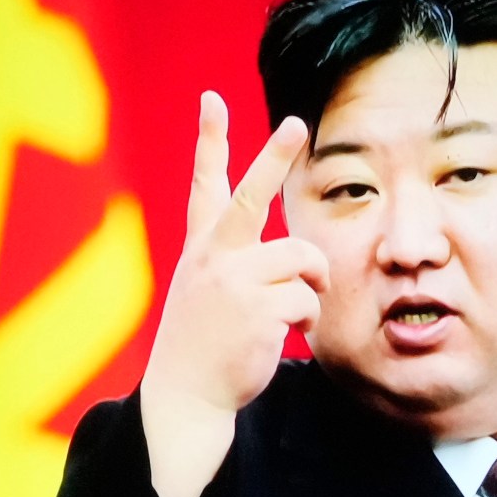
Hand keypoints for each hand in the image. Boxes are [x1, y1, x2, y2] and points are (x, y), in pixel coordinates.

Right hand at [140, 92, 328, 496]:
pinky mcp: (258, 309)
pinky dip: (306, 320)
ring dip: (311, 285)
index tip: (211, 99)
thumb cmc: (203, 346)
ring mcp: (235, 281)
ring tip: (291, 312)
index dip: (209, 140)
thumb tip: (300, 256)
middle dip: (274, 155)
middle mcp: (215, 257)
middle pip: (253, 196)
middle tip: (296, 123)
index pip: (206, 185)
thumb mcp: (208, 293)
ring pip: (303, 258)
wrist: (186, 397)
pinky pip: (308, 299)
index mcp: (203, 249)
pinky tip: (285, 336)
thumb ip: (239, 264)